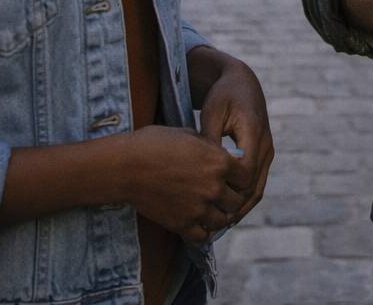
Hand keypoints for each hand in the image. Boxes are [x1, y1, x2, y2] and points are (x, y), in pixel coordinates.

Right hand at [121, 126, 250, 241]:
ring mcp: (198, 208)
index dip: (241, 177)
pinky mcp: (182, 224)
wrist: (125, 166)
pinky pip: (202, 236)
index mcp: (219, 162)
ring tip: (211, 210)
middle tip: (223, 195)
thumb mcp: (189, 135)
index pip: (247, 177)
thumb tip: (220, 153)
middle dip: (232, 197)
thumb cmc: (154, 144)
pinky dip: (202, 231)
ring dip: (219, 215)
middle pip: (238, 201)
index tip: (233, 177)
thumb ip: (210, 147)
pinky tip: (197, 222)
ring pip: (223, 221)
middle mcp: (214, 187)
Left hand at [192, 50, 273, 222]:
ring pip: (258, 188)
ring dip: (242, 207)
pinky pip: (257, 183)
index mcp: (254, 132)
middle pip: (254, 185)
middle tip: (213, 225)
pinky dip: (244, 198)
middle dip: (235, 206)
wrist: (243, 84)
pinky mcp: (264, 156)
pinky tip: (229, 212)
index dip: (229, 190)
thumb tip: (202, 168)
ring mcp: (268, 152)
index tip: (208, 204)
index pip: (245, 171)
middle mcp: (266, 145)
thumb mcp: (213, 113)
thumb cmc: (223, 97)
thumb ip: (209, 140)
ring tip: (221, 224)